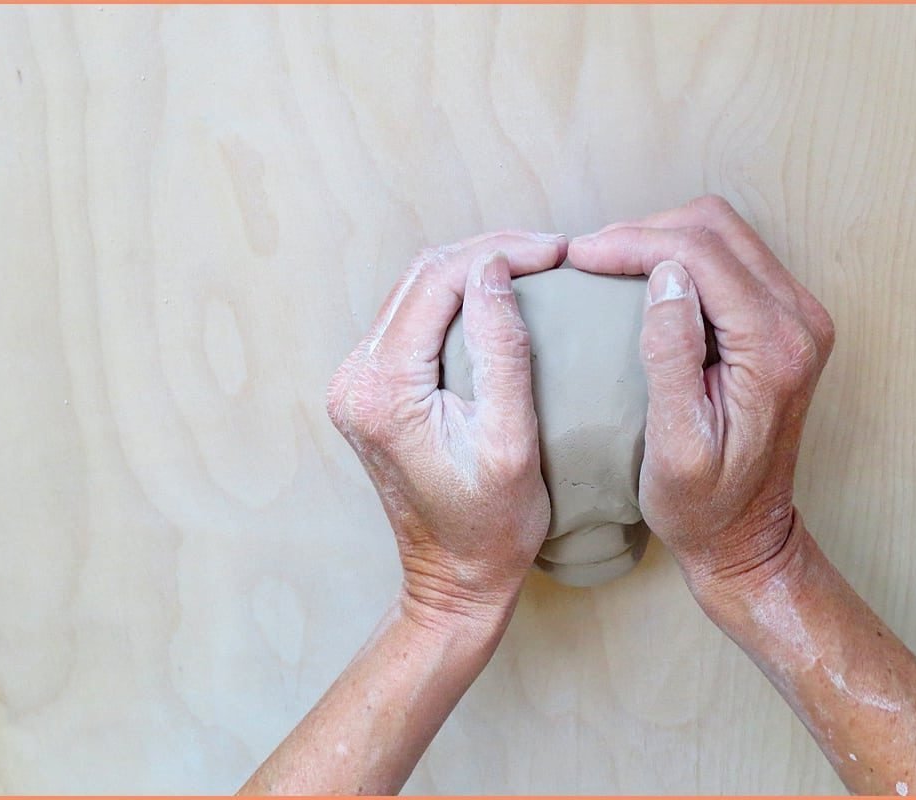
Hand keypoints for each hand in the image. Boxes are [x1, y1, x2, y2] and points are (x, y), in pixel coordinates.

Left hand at [327, 232, 566, 628]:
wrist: (454, 579)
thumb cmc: (492, 526)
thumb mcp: (512, 441)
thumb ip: (502, 351)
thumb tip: (496, 270)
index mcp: (382, 389)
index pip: (437, 282)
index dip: (499, 252)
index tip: (559, 251)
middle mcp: (356, 378)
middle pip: (422, 278)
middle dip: (489, 253)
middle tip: (554, 252)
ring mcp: (358, 383)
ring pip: (416, 292)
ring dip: (474, 271)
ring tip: (536, 267)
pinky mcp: (372, 389)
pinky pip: (414, 319)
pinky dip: (458, 299)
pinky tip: (501, 298)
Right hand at [567, 195, 833, 600]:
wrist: (747, 534)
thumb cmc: (704, 504)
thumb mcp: (676, 445)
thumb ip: (671, 358)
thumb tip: (664, 276)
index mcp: (775, 346)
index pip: (702, 255)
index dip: (634, 242)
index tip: (578, 256)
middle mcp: (799, 320)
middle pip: (718, 229)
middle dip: (646, 231)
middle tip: (587, 257)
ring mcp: (798, 317)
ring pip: (726, 235)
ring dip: (663, 238)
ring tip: (608, 264)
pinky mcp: (785, 321)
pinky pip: (732, 260)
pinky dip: (683, 256)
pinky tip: (642, 280)